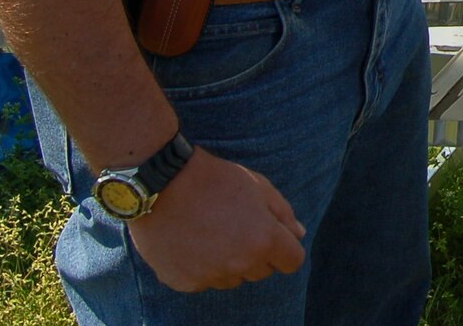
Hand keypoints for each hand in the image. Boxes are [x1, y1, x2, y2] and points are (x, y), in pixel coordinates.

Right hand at [128, 146, 304, 291]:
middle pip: (261, 271)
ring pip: (232, 278)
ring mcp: (210, 275)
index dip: (286, 248)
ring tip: (211, 232)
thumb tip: (298, 235)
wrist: (164, 183)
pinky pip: (203, 281)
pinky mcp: (184, 282)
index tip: (273, 237)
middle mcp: (239, 264)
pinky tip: (191, 242)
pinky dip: (201, 267)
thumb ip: (283, 213)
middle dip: (257, 253)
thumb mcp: (259, 186)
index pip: (292, 261)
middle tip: (237, 227)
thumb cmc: (216, 180)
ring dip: (229, 263)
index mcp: (264, 241)